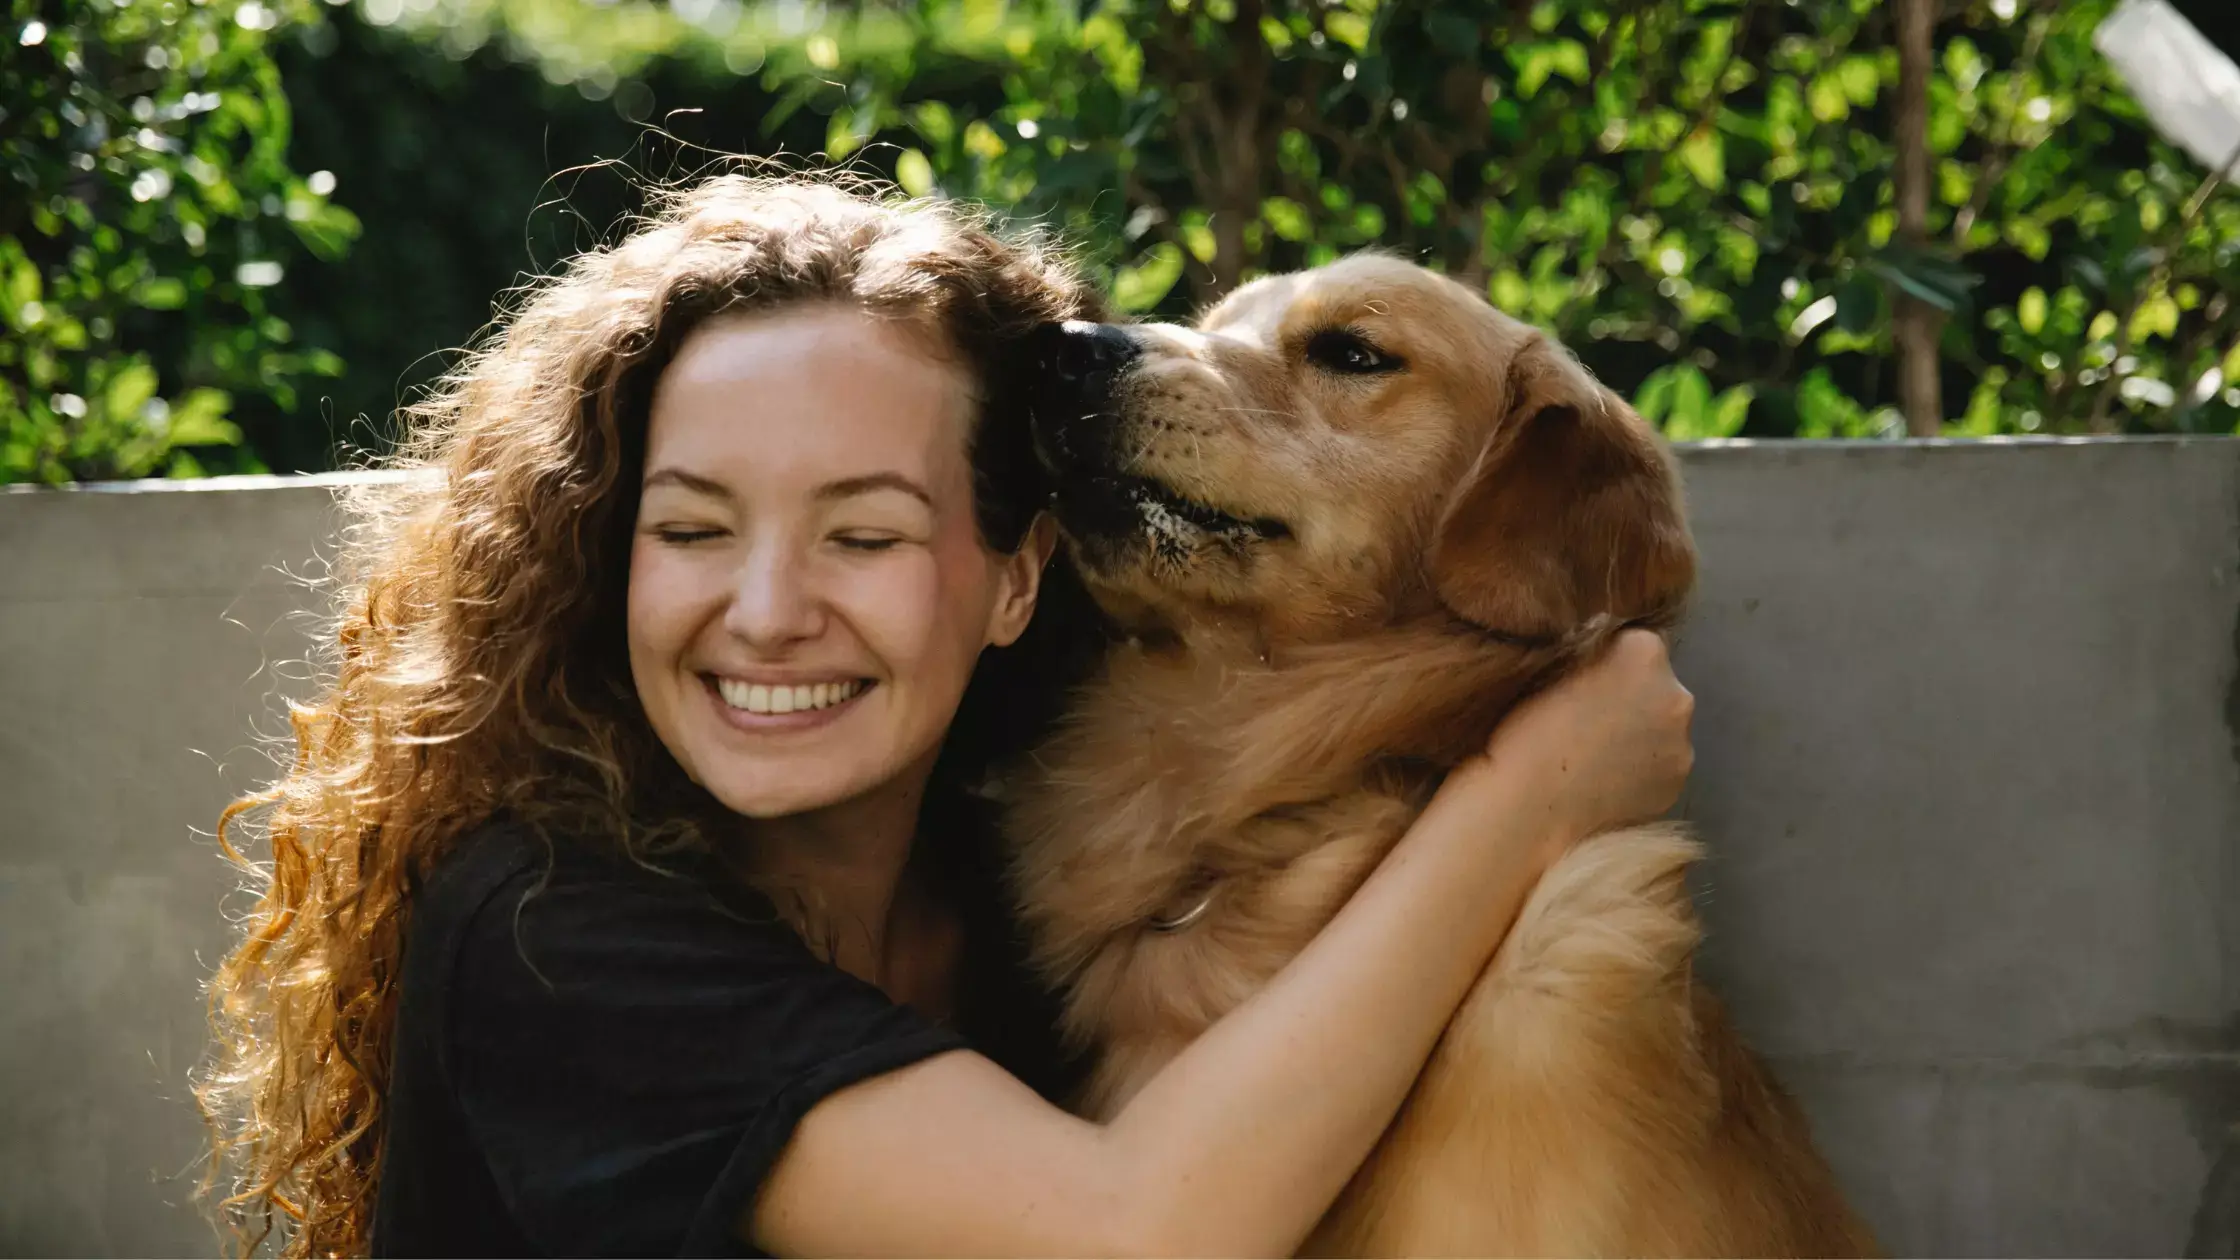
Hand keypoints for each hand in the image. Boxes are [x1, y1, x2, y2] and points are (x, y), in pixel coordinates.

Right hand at [1469, 629, 1695, 855]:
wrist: (1529, 807)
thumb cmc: (1525, 728)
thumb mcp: (1553, 664)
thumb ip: (1591, 652)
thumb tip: (1605, 658)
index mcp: (1644, 650)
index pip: (1636, 642)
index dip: (1608, 660)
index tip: (1582, 682)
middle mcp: (1677, 694)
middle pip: (1657, 685)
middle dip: (1630, 696)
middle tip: (1589, 720)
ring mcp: (1682, 745)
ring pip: (1661, 728)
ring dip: (1638, 734)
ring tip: (1595, 756)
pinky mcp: (1676, 787)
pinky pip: (1659, 767)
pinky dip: (1639, 770)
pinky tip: (1605, 781)